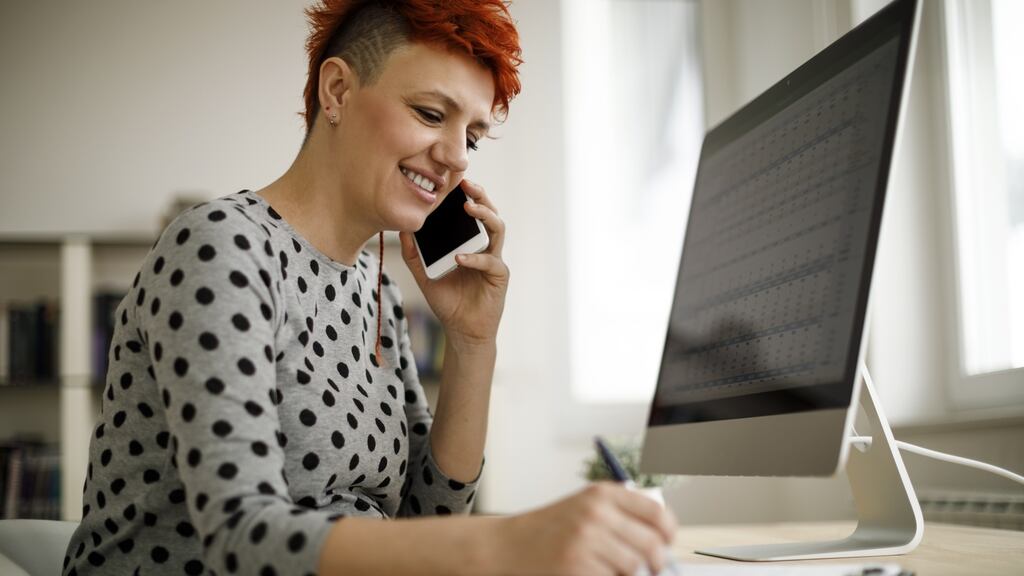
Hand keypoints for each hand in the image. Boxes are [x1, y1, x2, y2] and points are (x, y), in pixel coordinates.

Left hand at [400, 179, 508, 348]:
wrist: (462, 331)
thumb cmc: (448, 302)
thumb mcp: (424, 275)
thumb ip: (414, 254)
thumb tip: (403, 230)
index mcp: (470, 242)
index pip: (471, 212)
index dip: (465, 196)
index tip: (452, 181)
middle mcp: (485, 246)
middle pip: (490, 213)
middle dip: (480, 196)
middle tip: (466, 184)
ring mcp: (494, 260)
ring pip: (498, 229)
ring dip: (485, 215)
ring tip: (469, 208)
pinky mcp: (499, 276)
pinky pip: (490, 261)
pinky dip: (475, 258)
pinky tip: (459, 258)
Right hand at [489, 482, 677, 575]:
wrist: (512, 545)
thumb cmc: (552, 528)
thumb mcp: (586, 506)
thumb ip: (621, 513)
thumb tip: (663, 536)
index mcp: (602, 494)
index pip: (655, 512)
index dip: (668, 532)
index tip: (667, 543)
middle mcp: (596, 513)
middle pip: (650, 543)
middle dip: (656, 562)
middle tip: (652, 568)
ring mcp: (586, 540)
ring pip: (632, 566)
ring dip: (628, 573)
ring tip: (612, 569)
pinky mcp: (577, 565)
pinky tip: (593, 572)